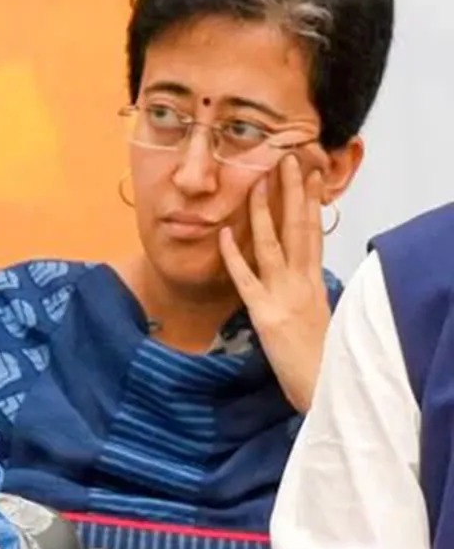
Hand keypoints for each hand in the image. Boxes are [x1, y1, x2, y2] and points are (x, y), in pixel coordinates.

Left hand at [219, 154, 330, 412]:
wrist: (324, 387)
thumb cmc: (320, 355)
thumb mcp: (316, 313)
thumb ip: (305, 288)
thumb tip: (297, 267)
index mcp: (314, 281)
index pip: (314, 232)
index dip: (311, 202)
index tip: (309, 174)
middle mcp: (302, 282)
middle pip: (298, 229)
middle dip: (294, 193)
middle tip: (288, 160)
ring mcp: (283, 296)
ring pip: (272, 246)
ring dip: (265, 213)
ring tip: (258, 183)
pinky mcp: (265, 314)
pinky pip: (246, 280)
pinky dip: (234, 256)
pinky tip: (224, 234)